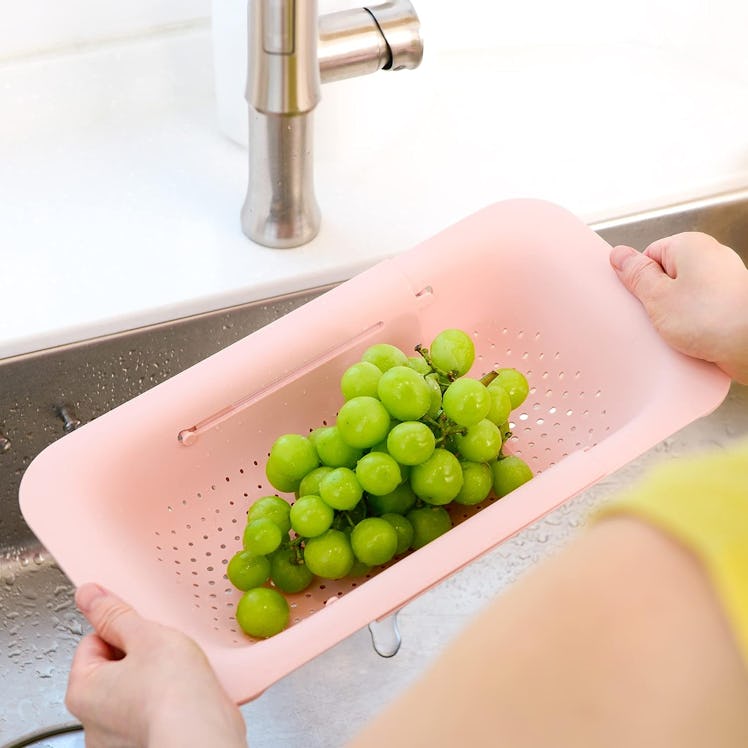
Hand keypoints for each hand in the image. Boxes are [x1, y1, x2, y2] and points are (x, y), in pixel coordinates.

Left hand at [66, 583, 245, 747]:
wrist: (203, 734)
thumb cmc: (173, 693)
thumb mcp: (145, 635)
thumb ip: (115, 614)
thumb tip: (90, 596)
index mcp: (83, 690)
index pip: (94, 641)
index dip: (122, 628)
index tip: (143, 627)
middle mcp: (94, 721)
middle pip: (114, 666)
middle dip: (140, 654)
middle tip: (164, 648)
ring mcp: (120, 738)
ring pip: (136, 689)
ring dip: (156, 677)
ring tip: (179, 671)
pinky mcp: (148, 741)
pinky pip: (156, 709)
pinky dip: (169, 699)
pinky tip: (186, 691)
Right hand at [610, 232, 747, 383]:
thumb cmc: (714, 318)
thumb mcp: (657, 296)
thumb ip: (636, 274)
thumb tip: (620, 256)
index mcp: (691, 245)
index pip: (650, 254)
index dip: (640, 278)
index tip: (638, 295)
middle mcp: (712, 258)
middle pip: (667, 276)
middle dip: (657, 299)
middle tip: (655, 316)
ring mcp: (724, 282)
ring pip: (684, 297)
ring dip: (675, 316)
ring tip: (677, 331)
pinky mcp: (731, 305)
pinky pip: (701, 313)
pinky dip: (694, 326)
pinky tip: (692, 339)